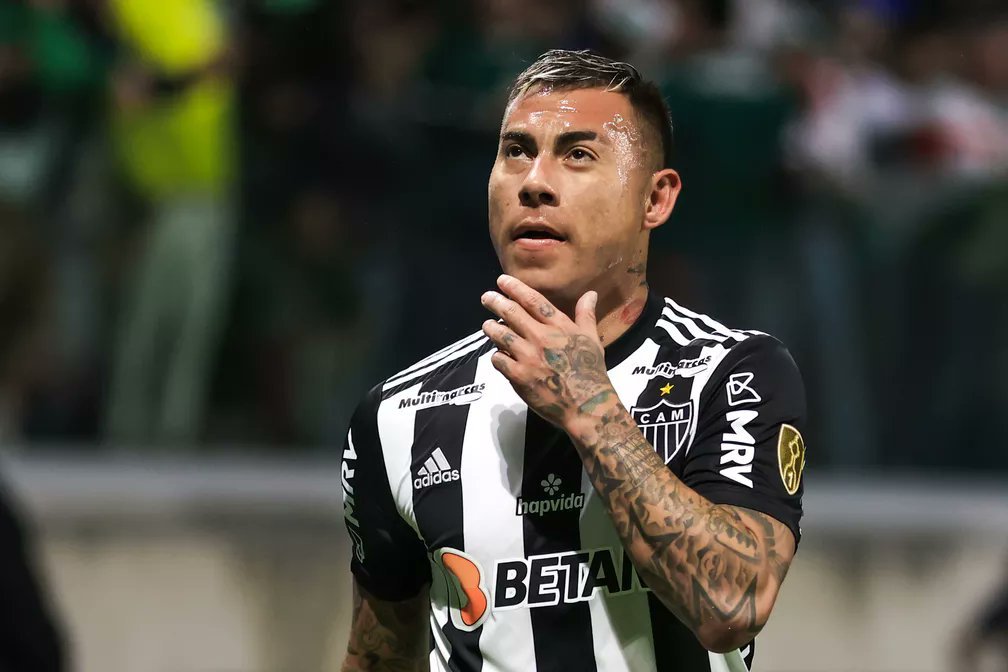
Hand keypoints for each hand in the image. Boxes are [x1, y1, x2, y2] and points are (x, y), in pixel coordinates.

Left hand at [481, 275, 615, 428]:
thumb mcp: (592, 339)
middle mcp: (541, 337)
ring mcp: (528, 356)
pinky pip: (499, 360)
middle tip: (486, 297)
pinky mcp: (519, 376)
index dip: (515, 288)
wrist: (587, 404)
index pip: (533, 301)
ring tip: (487, 324)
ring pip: (501, 335)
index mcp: (559, 326)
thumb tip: (590, 294)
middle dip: (495, 302)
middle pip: (511, 313)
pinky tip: (497, 355)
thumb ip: (586, 315)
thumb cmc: (591, 372)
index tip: (502, 281)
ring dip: (491, 328)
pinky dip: (496, 355)